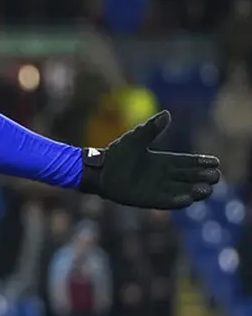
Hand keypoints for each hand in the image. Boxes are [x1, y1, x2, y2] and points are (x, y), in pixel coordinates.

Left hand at [78, 110, 220, 208]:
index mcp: (163, 160)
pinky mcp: (148, 199)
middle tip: (216, 176)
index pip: (187, 162)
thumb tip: (167, 114)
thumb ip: (151, 129)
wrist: (98, 170)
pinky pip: (166, 201)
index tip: (215, 161)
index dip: (201, 162)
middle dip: (203, 177)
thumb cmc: (116, 154)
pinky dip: (177, 200)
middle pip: (189, 177)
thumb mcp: (135, 139)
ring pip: (182, 190)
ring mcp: (157, 188)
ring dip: (195, 190)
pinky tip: (188, 199)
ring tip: (207, 190)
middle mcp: (163, 175)